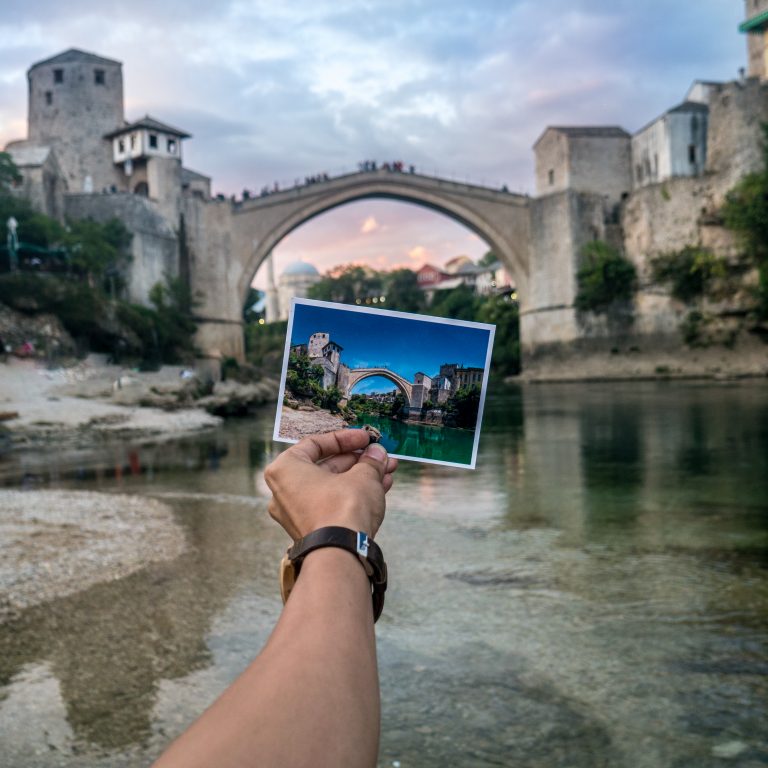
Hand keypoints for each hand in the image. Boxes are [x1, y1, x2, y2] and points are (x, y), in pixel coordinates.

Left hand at [264, 429, 397, 539]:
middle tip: (379, 456)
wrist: (340, 554)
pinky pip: (333, 504)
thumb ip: (370, 461)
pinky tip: (381, 488)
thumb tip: (377, 454)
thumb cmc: (342, 509)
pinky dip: (354, 495)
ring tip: (388, 470)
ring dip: (361, 477)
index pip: (316, 444)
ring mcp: (297, 513)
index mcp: (286, 469)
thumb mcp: (363, 476)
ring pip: (333, 487)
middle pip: (327, 467)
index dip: (345, 439)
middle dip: (358, 460)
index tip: (365, 438)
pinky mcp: (311, 530)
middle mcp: (284, 491)